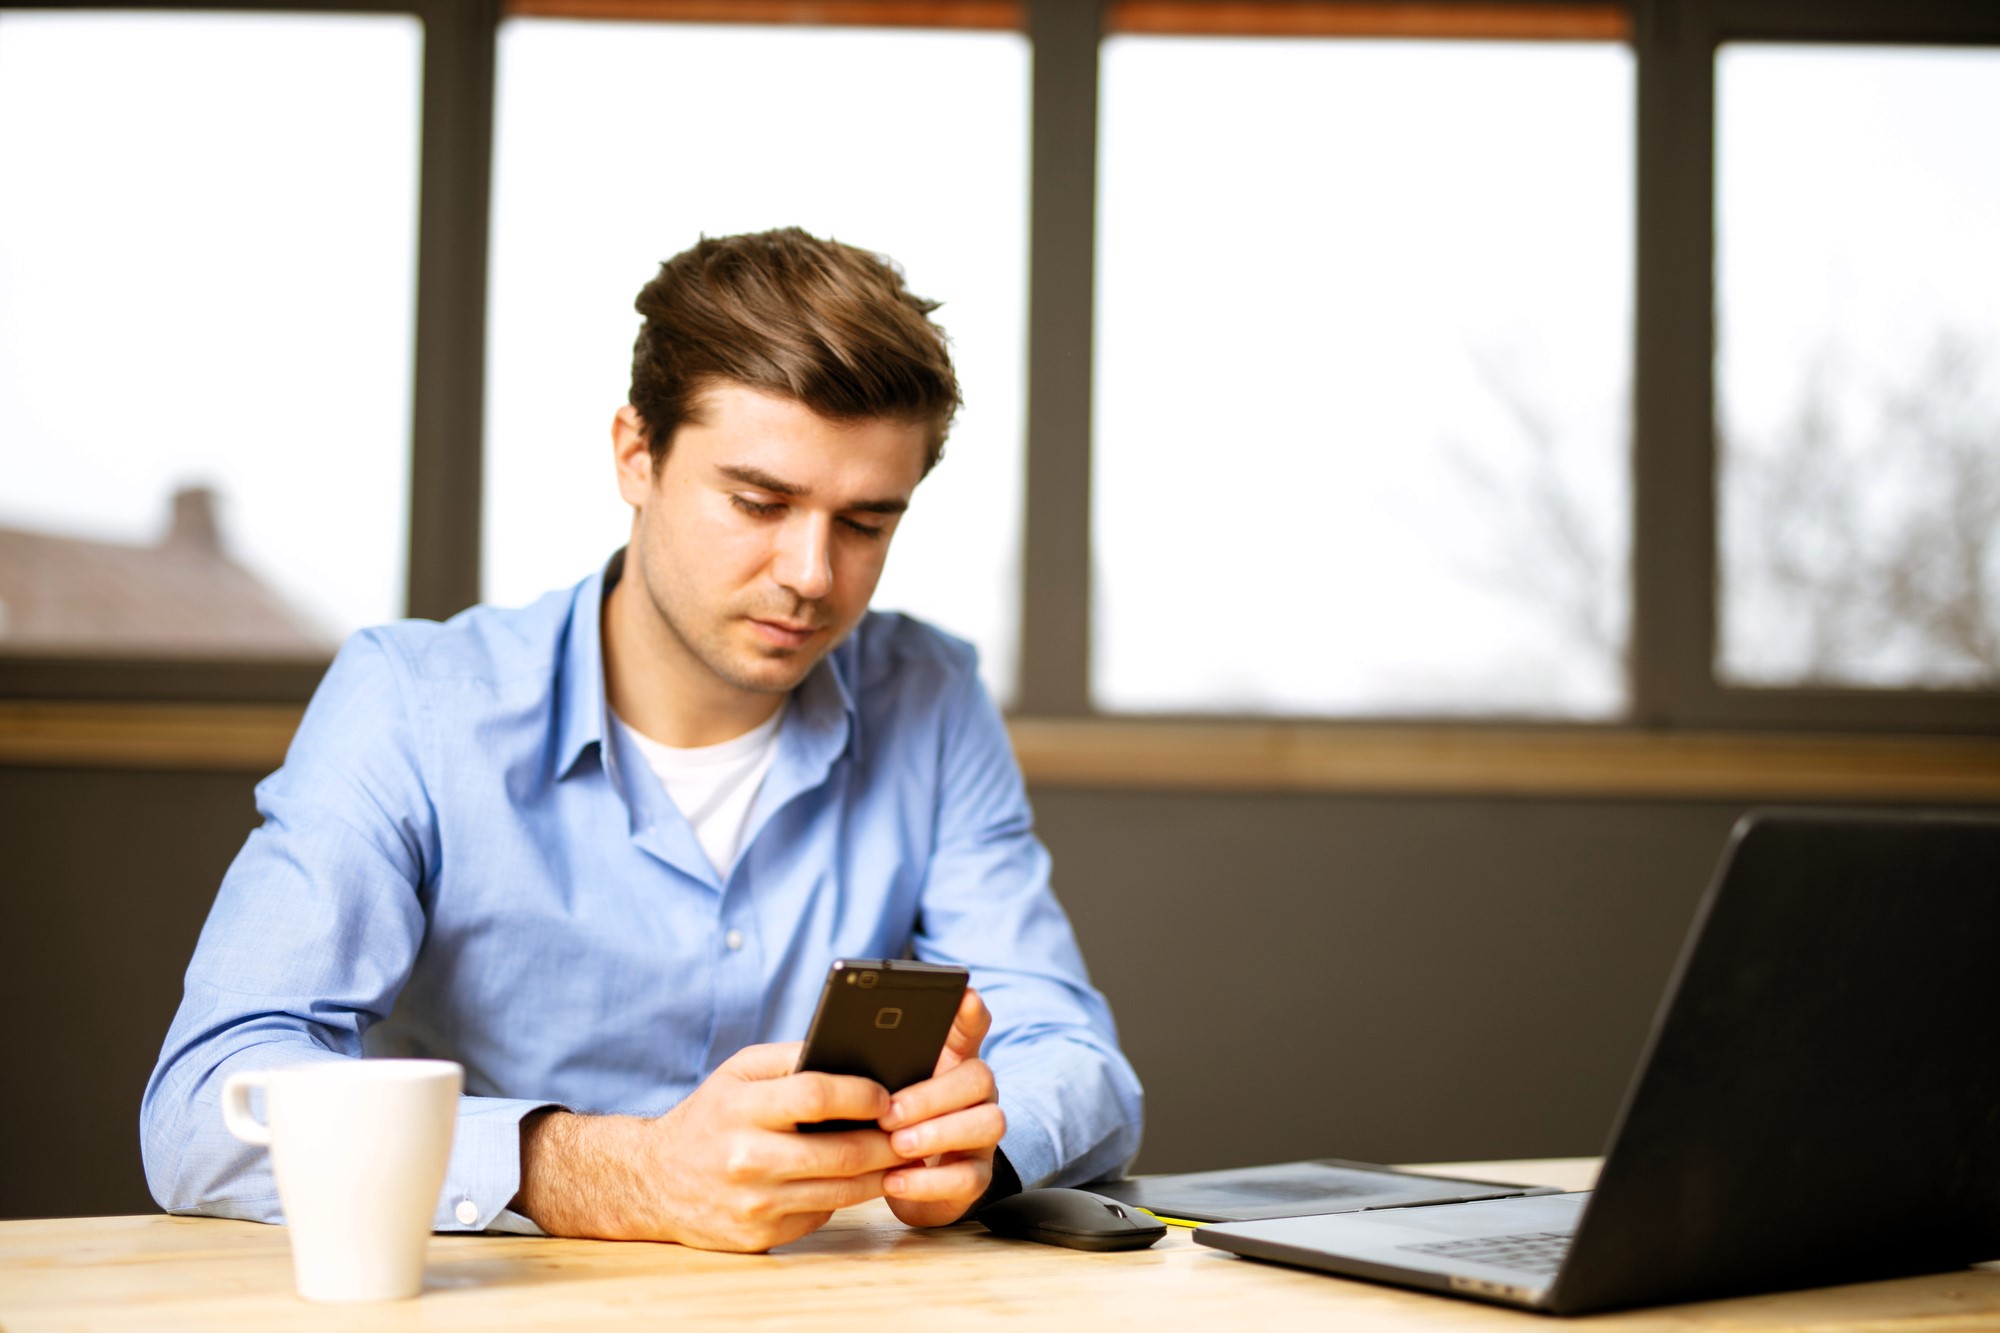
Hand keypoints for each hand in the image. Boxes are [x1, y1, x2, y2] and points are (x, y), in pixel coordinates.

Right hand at [513, 1042, 908, 1251]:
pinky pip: (822, 1215)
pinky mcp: (761, 1236)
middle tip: (914, 1129)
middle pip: (841, 1153)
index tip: (887, 1094)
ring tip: (901, 1153)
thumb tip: (856, 1053)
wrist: (654, 1182)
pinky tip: (859, 1179)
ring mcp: (754, 1204)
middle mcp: (746, 1159)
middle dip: (888, 1141)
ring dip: (880, 1172)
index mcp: (740, 1108)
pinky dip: (846, 1197)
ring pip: (842, 1191)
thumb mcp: (740, 1072)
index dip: (862, 1094)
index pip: (817, 1096)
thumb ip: (794, 1058)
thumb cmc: (711, 1116)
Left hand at [878, 986, 1006, 1227]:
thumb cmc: (886, 1123)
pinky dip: (929, 1182)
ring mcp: (980, 1134)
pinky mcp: (976, 1176)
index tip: (963, 996)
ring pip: (988, 1124)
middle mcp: (976, 1094)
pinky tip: (894, 1180)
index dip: (970, 1013)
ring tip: (896, 1145)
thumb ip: (872, 1067)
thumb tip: (830, 1048)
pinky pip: (969, 1179)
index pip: (971, 1026)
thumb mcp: (879, 1089)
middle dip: (932, 1095)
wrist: (901, 1180)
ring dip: (938, 1135)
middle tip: (889, 1113)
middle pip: (980, 1077)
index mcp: (952, 1062)